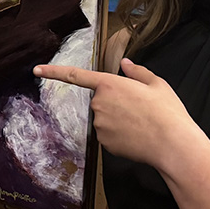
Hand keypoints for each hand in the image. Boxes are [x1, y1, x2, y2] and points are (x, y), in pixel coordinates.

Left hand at [34, 59, 198, 170]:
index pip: (76, 75)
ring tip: (142, 123)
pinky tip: (137, 137)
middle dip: (116, 103)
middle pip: (101, 100)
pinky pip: (109, 135)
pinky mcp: (104, 143)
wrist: (172, 144)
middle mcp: (99, 104)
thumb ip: (137, 72)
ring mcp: (100, 125)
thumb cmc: (167, 112)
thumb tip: (125, 64)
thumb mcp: (157, 84)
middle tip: (140, 109)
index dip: (54, 72)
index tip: (37, 70)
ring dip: (119, 120)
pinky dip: (120, 135)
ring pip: (105, 119)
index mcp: (109, 84)